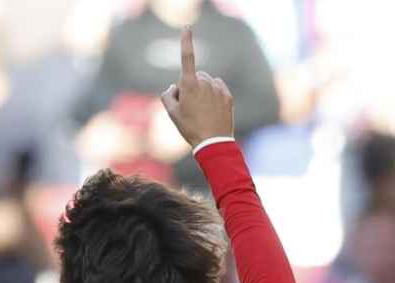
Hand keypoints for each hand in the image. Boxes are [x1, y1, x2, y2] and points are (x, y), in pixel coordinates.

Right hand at [160, 28, 233, 148]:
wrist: (213, 143)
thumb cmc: (189, 128)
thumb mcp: (171, 114)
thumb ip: (167, 95)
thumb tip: (174, 87)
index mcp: (189, 84)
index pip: (187, 58)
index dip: (186, 41)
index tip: (187, 28)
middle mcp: (205, 82)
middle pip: (194, 76)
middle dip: (190, 85)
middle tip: (188, 106)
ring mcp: (218, 88)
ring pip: (207, 83)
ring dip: (202, 91)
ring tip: (201, 111)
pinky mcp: (227, 95)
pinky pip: (218, 88)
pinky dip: (213, 95)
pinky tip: (211, 110)